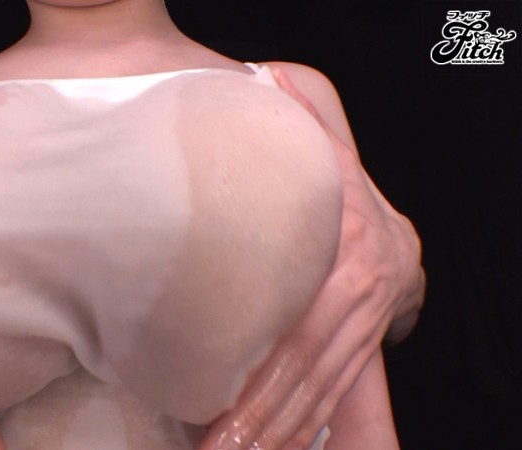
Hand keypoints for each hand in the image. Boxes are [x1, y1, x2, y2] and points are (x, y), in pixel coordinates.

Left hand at [197, 68, 424, 449]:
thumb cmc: (337, 181)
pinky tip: (276, 444)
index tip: (215, 414)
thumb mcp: (322, 139)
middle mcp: (362, 288)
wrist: (384, 212)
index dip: (260, 379)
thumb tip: (265, 80)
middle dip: (265, 418)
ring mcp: (368, 318)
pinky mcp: (367, 340)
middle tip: (218, 448)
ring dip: (283, 428)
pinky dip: (309, 420)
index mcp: (348, 248)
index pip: (299, 331)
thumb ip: (300, 114)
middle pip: (309, 370)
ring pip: (326, 385)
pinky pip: (340, 387)